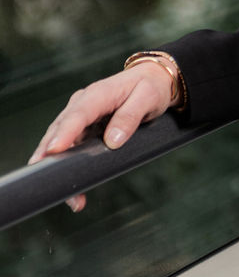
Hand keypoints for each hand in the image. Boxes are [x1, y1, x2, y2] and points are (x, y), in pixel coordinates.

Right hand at [27, 60, 179, 212]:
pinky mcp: (83, 127)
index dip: (64, 133)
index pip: (77, 114)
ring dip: (57, 166)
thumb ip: (130, 117)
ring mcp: (80, 116)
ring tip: (70, 197)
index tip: (54, 150)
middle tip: (46, 178)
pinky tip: (74, 189)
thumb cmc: (150, 87)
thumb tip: (112, 141)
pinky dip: (68, 166)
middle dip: (51, 155)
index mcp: (98, 94)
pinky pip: (71, 147)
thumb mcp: (147, 98)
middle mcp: (82, 103)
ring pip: (60, 141)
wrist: (153, 80)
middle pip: (60, 130)